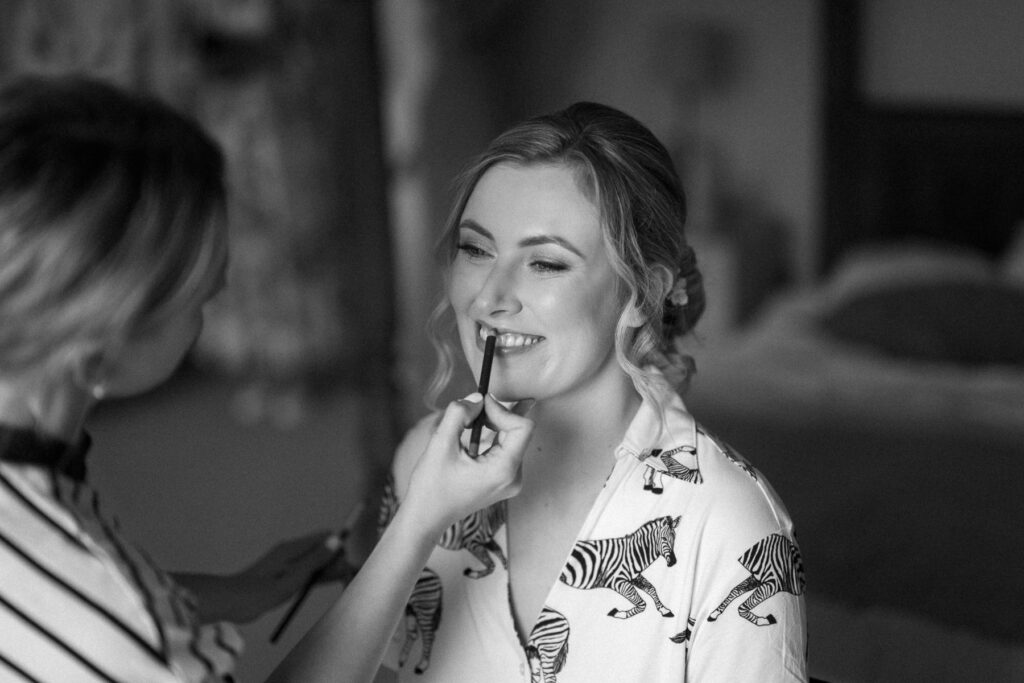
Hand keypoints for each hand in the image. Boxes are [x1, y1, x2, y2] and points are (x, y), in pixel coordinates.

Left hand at [177, 530, 356, 623]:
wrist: (232, 602)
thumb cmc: (262, 591)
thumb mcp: (293, 577)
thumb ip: (315, 559)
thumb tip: (336, 540)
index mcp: (292, 548)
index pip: (324, 537)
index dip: (338, 547)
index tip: (346, 563)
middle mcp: (290, 552)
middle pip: (320, 549)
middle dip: (335, 559)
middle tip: (347, 576)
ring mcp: (286, 563)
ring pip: (313, 562)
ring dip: (327, 569)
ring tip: (341, 579)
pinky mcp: (281, 575)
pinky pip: (305, 571)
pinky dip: (316, 575)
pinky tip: (324, 582)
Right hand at [400, 393, 533, 537]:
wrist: (426, 518)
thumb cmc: (431, 486)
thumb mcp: (440, 444)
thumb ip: (459, 414)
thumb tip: (477, 397)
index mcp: (504, 470)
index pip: (523, 427)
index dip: (503, 409)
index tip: (479, 406)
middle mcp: (513, 477)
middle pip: (518, 431)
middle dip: (496, 415)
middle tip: (471, 409)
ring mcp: (510, 481)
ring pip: (512, 438)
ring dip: (493, 424)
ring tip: (468, 422)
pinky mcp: (502, 481)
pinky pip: (506, 449)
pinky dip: (492, 436)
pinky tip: (473, 433)